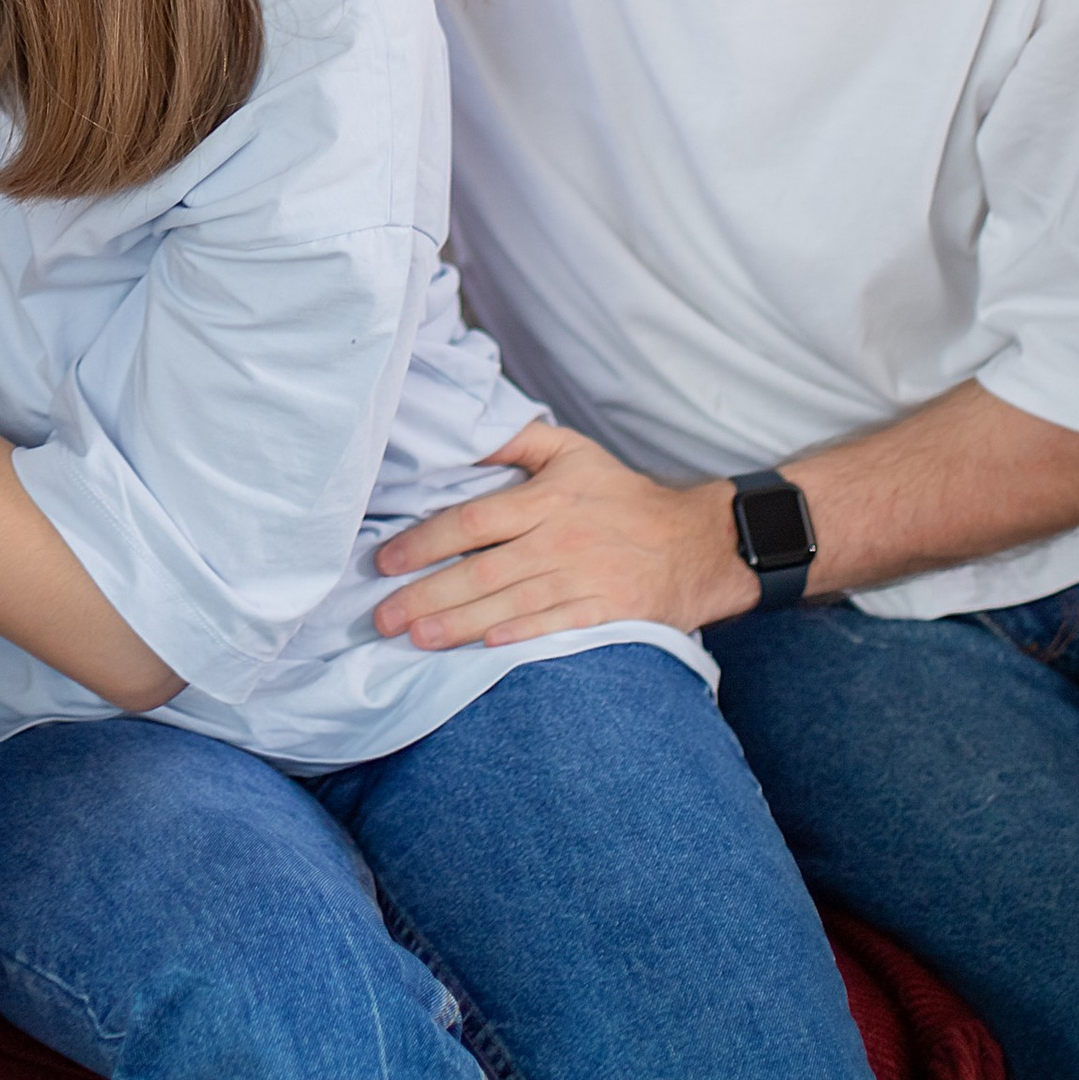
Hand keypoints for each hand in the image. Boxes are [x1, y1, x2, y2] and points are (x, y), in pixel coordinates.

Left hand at [371, 422, 748, 647]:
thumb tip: (463, 434)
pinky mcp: (607, 611)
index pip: (473, 521)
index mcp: (546, 498)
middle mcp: (560, 538)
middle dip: (427, 595)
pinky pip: (555, 625)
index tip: (386, 560)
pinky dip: (519, 635)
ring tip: (415, 637)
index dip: (425, 542)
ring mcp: (584, 577)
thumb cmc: (621, 496)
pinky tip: (483, 645)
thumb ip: (516, 439)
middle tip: (383, 617)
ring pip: (510, 604)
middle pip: (482, 571)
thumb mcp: (572, 451)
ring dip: (458, 623)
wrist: (695, 542)